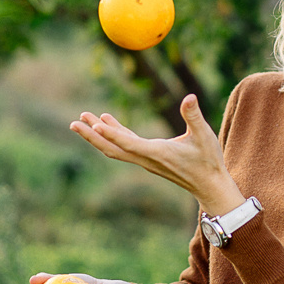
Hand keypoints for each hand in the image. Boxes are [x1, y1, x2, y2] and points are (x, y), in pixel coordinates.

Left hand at [70, 94, 244, 214]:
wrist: (209, 185)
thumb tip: (189, 97)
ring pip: (115, 148)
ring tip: (83, 119)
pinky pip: (124, 147)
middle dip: (92, 136)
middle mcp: (146, 159)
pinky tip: (107, 123)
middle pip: (112, 149)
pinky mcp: (148, 159)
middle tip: (74, 123)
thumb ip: (194, 116)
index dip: (112, 134)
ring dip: (98, 136)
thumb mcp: (204, 136)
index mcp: (157, 153)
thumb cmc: (208, 161)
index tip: (94, 124)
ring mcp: (145, 160)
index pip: (129, 143)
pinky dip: (113, 135)